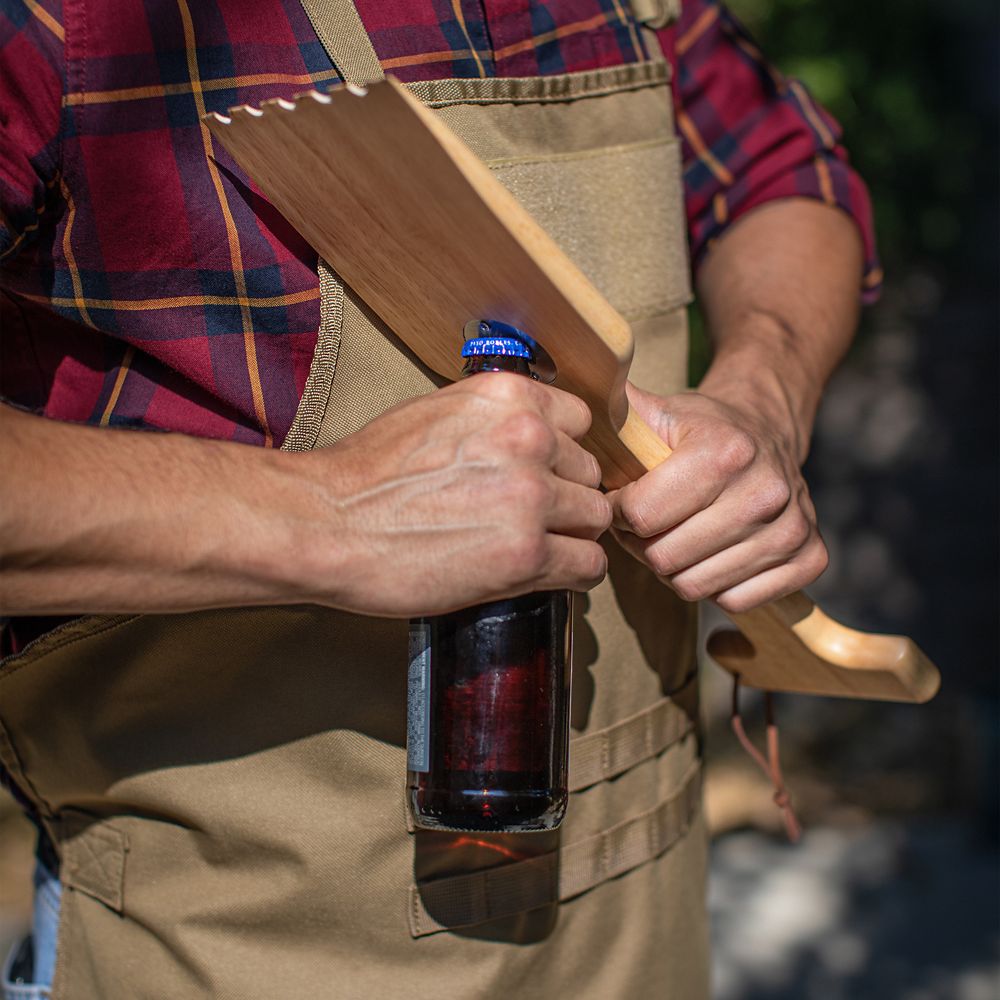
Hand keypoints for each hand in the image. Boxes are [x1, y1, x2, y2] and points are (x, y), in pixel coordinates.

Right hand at [296, 373, 611, 616]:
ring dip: (572, 536)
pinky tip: (540, 574)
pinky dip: (572, 573)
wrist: (327, 525)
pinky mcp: (527, 555)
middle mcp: (529, 439)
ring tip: (532, 548)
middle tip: (530, 519)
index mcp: (509, 397)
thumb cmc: (368, 474)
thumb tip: (532, 433)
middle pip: (591, 474)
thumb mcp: (437, 413)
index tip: (546, 475)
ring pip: (597, 518)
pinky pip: (590, 564)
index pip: (581, 421)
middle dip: (567, 497)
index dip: (563, 454)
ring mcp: (532, 497)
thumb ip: (494, 418)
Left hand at [608, 381, 827, 612]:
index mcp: (725, 451)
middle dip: (643, 544)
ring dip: (675, 568)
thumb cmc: (700, 428)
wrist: (766, 428)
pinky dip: (715, 584)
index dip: (620, 512)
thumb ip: (612, 411)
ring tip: (678, 535)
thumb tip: (576, 401)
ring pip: (695, 586)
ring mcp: (793, 528)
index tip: (625, 499)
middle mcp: (766, 491)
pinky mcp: (810, 558)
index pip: (641, 516)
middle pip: (664, 558)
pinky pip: (735, 601)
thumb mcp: (655, 411)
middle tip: (649, 523)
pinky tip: (712, 552)